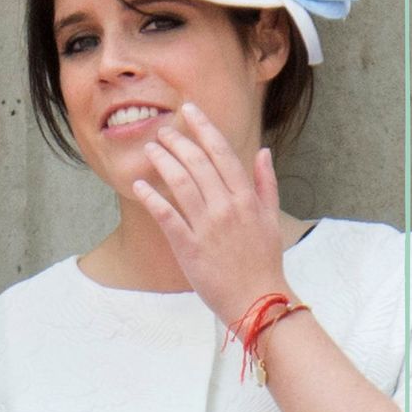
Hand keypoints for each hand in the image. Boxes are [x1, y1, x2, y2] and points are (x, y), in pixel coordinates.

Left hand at [132, 102, 292, 325]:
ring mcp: (207, 227)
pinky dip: (151, 198)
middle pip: (198, 163)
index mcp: (246, 199)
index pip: (222, 153)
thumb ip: (266, 183)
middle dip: (177, 141)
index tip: (189, 109)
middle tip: (162, 131)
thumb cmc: (263, 260)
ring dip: (163, 162)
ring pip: (181, 184)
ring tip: (150, 149)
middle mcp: (227, 208)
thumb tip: (263, 151)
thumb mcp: (271, 219)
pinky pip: (166, 216)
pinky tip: (139, 185)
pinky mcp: (189, 247)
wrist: (258, 301)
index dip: (204, 128)